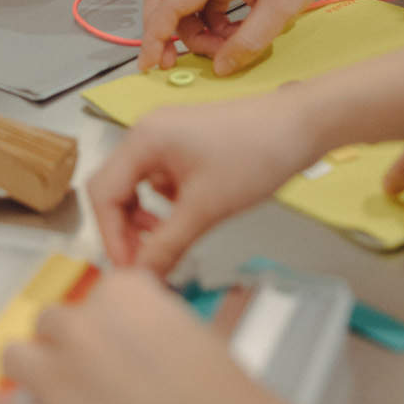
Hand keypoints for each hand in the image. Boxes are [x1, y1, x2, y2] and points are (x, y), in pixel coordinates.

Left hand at [0, 269, 281, 403]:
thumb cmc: (219, 398)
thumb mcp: (191, 333)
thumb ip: (154, 325)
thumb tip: (141, 343)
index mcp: (124, 293)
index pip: (100, 290)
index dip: (107, 317)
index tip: (113, 334)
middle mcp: (85, 326)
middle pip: (50, 318)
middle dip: (64, 341)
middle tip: (85, 365)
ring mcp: (61, 378)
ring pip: (14, 356)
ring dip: (28, 371)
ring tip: (42, 387)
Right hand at [88, 93, 312, 272]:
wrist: (300, 125)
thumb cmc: (255, 155)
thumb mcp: (206, 208)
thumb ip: (166, 246)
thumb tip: (139, 278)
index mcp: (144, 138)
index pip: (103, 193)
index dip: (110, 236)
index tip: (129, 270)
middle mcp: (149, 132)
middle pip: (116, 188)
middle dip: (126, 229)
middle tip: (146, 262)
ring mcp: (169, 136)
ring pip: (138, 186)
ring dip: (147, 219)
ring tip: (170, 241)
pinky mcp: (188, 143)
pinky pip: (161, 179)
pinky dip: (167, 204)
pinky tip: (189, 217)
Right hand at [140, 0, 344, 74]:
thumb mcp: (281, 8)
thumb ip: (248, 41)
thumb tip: (220, 68)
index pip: (169, 5)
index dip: (155, 38)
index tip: (150, 66)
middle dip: (162, 30)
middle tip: (174, 60)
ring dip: (192, 26)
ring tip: (224, 45)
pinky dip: (206, 15)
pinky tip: (231, 29)